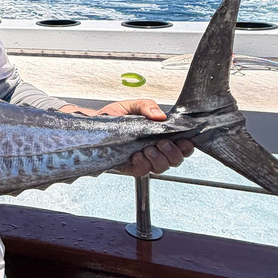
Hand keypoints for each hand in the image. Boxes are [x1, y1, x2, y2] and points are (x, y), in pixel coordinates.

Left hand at [60, 99, 193, 176]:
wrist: (91, 126)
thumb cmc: (112, 117)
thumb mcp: (130, 106)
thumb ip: (146, 106)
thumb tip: (160, 115)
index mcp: (159, 135)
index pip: (182, 146)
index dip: (187, 146)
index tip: (184, 141)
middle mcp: (154, 149)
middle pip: (175, 160)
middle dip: (172, 153)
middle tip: (161, 143)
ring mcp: (143, 159)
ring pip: (162, 168)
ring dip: (158, 159)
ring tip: (147, 149)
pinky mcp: (130, 167)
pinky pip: (143, 172)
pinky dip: (143, 164)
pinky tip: (136, 155)